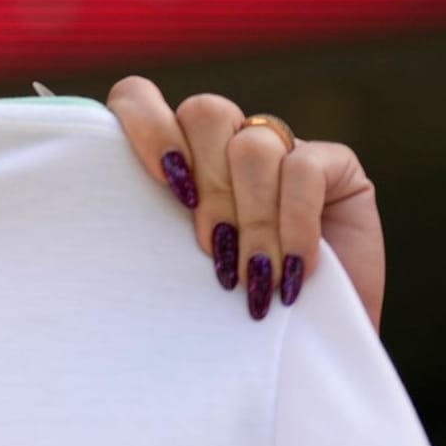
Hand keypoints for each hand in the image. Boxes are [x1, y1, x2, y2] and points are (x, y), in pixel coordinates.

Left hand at [105, 77, 383, 329]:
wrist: (310, 349)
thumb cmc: (227, 311)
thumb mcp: (175, 266)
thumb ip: (149, 226)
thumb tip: (110, 217)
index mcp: (174, 154)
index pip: (140, 97)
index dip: (145, 123)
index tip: (163, 181)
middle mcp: (224, 140)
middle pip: (205, 114)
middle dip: (209, 188)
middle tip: (213, 249)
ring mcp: (281, 146)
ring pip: (252, 145)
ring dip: (251, 217)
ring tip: (254, 275)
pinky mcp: (335, 163)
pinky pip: (304, 169)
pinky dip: (294, 222)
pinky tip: (294, 268)